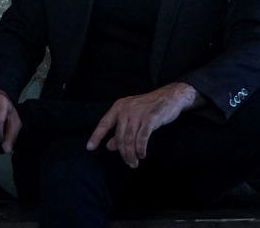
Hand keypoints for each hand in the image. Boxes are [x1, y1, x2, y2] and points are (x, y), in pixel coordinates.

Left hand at [85, 82, 201, 168]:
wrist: (169, 96)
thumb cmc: (149, 107)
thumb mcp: (132, 116)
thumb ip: (120, 130)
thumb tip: (109, 146)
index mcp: (119, 107)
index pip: (104, 123)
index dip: (96, 136)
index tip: (89, 148)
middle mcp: (126, 109)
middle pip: (119, 136)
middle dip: (122, 152)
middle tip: (128, 162)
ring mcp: (138, 113)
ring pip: (130, 139)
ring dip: (131, 153)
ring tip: (134, 162)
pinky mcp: (150, 118)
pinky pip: (142, 137)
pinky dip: (141, 148)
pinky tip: (142, 154)